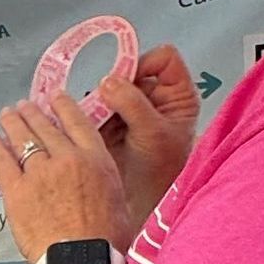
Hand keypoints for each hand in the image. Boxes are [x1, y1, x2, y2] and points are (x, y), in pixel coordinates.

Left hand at [0, 93, 131, 263]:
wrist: (82, 263)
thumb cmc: (105, 241)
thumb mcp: (118, 199)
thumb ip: (103, 179)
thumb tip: (95, 176)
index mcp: (95, 160)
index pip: (77, 121)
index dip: (64, 105)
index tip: (55, 97)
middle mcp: (67, 159)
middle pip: (45, 127)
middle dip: (33, 112)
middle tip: (25, 105)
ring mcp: (39, 173)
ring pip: (23, 139)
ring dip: (14, 123)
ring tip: (8, 114)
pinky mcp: (17, 191)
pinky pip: (1, 161)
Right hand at [95, 44, 199, 226]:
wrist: (143, 204)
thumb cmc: (163, 174)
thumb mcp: (153, 134)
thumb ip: (133, 103)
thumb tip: (110, 81)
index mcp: (177, 96)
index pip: (163, 59)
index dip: (145, 63)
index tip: (127, 78)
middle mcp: (154, 99)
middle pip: (131, 71)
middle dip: (115, 85)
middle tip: (104, 100)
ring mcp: (131, 110)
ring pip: (110, 89)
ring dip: (100, 100)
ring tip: (96, 117)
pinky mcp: (111, 123)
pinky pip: (96, 106)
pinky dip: (89, 113)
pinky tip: (87, 123)